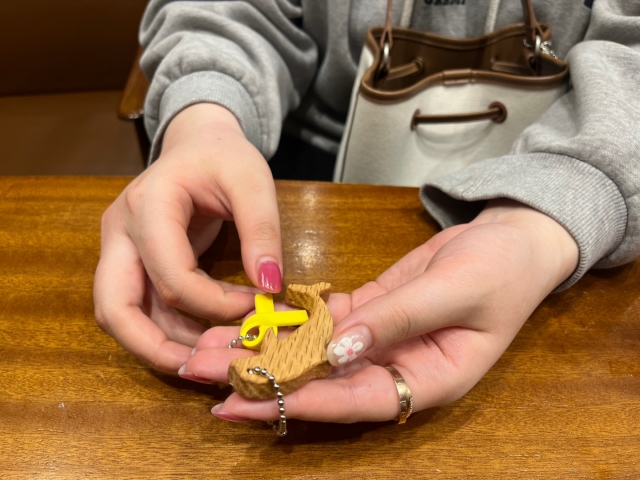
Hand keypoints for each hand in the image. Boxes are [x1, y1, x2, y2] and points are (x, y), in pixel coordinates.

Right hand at [93, 104, 282, 372]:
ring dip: (160, 344)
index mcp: (148, 205)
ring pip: (120, 315)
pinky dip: (164, 330)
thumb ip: (263, 230)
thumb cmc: (224, 157)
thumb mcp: (252, 181)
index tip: (257, 306)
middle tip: (201, 368)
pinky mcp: (129, 263)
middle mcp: (120, 231)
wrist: (197, 145)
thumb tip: (271, 286)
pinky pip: (137, 307)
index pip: (171, 275)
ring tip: (209, 356)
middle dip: (154, 347)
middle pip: (114, 307)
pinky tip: (200, 338)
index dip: (215, 303)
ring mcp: (118, 249)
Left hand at [178, 200, 577, 421]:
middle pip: (322, 383)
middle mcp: (398, 369)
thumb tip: (338, 350)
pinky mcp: (372, 313)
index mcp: (429, 381)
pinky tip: (254, 316)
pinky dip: (290, 319)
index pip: (354, 400)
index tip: (244, 398)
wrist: (513, 239)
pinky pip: (325, 321)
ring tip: (211, 345)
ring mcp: (381, 341)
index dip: (298, 401)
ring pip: (315, 352)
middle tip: (202, 371)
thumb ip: (398, 320)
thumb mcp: (457, 290)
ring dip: (267, 348)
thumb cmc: (502, 269)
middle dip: (263, 379)